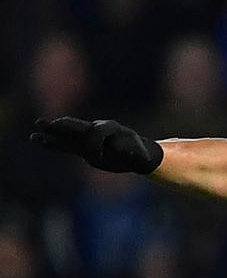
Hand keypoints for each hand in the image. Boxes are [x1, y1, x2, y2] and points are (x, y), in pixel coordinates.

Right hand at [29, 117, 163, 173]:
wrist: (134, 155)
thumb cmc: (138, 154)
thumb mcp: (138, 155)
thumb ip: (130, 152)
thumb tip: (118, 149)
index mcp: (110, 128)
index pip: (97, 132)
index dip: (96, 143)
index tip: (99, 156)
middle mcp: (97, 129)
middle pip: (77, 125)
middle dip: (63, 124)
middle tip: (47, 122)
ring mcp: (88, 137)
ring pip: (68, 132)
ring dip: (53, 130)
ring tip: (38, 125)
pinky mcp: (82, 148)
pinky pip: (65, 144)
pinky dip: (52, 142)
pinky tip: (38, 139)